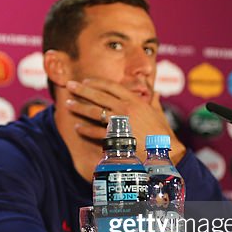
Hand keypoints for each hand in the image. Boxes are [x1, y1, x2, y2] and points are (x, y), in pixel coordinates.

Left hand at [65, 78, 185, 161]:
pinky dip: (85, 130)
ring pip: (94, 112)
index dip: (96, 82)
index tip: (85, 80)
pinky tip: (77, 127)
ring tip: (68, 104)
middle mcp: (125, 109)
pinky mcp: (115, 138)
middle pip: (98, 96)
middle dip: (81, 90)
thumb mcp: (158, 113)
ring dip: (79, 107)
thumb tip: (155, 92)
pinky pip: (96, 132)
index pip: (111, 87)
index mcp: (134, 100)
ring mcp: (119, 123)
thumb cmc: (162, 132)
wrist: (163, 151)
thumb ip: (154, 101)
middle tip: (69, 85)